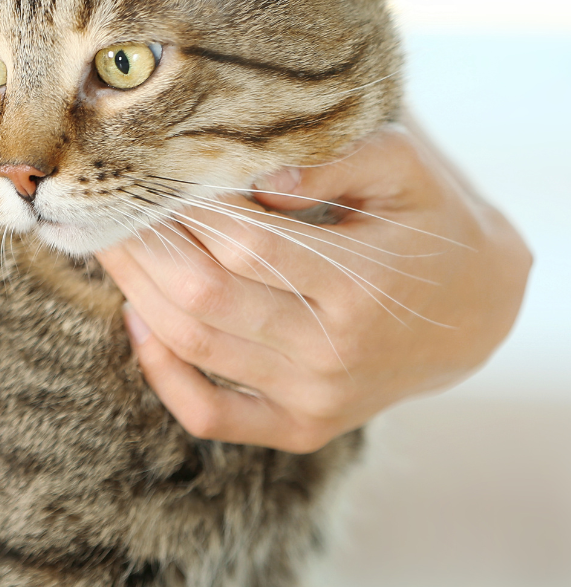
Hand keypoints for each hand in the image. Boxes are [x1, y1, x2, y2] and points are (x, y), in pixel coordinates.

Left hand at [97, 118, 531, 452]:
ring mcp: (315, 401)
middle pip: (203, 298)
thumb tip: (258, 174)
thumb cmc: (431, 224)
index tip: (155, 171)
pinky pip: (208, 414)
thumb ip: (336, 159)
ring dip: (136, 290)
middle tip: (109, 202)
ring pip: (193, 347)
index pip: (245, 244)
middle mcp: (334, 355)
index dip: (188, 207)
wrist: (477, 312)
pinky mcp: (299, 427)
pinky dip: (160, 372)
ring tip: (111, 241)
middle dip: (143, 245)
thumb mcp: (406, 170)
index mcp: (363, 287)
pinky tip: (136, 316)